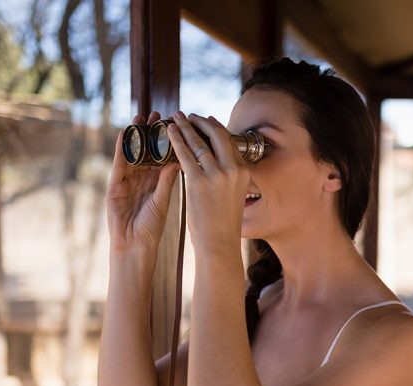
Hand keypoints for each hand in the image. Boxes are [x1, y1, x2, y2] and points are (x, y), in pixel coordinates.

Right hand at [106, 111, 181, 253]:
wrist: (134, 245)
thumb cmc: (151, 228)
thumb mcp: (162, 200)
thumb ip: (167, 180)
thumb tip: (180, 159)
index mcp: (157, 182)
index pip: (163, 156)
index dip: (168, 141)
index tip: (176, 125)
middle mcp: (143, 178)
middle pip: (147, 150)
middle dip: (152, 132)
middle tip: (159, 114)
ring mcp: (128, 179)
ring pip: (133, 152)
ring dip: (136, 135)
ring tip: (141, 117)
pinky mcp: (115, 183)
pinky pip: (119, 161)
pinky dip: (121, 146)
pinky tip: (124, 132)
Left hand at [166, 112, 250, 254]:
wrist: (219, 243)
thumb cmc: (224, 224)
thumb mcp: (235, 196)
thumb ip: (230, 178)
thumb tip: (221, 166)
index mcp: (244, 172)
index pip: (229, 141)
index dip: (216, 128)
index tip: (206, 121)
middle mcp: (232, 170)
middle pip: (217, 135)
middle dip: (201, 121)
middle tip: (189, 115)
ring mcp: (216, 175)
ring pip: (198, 142)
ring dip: (185, 127)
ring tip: (175, 118)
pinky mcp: (198, 181)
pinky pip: (185, 154)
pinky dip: (176, 140)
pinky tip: (168, 132)